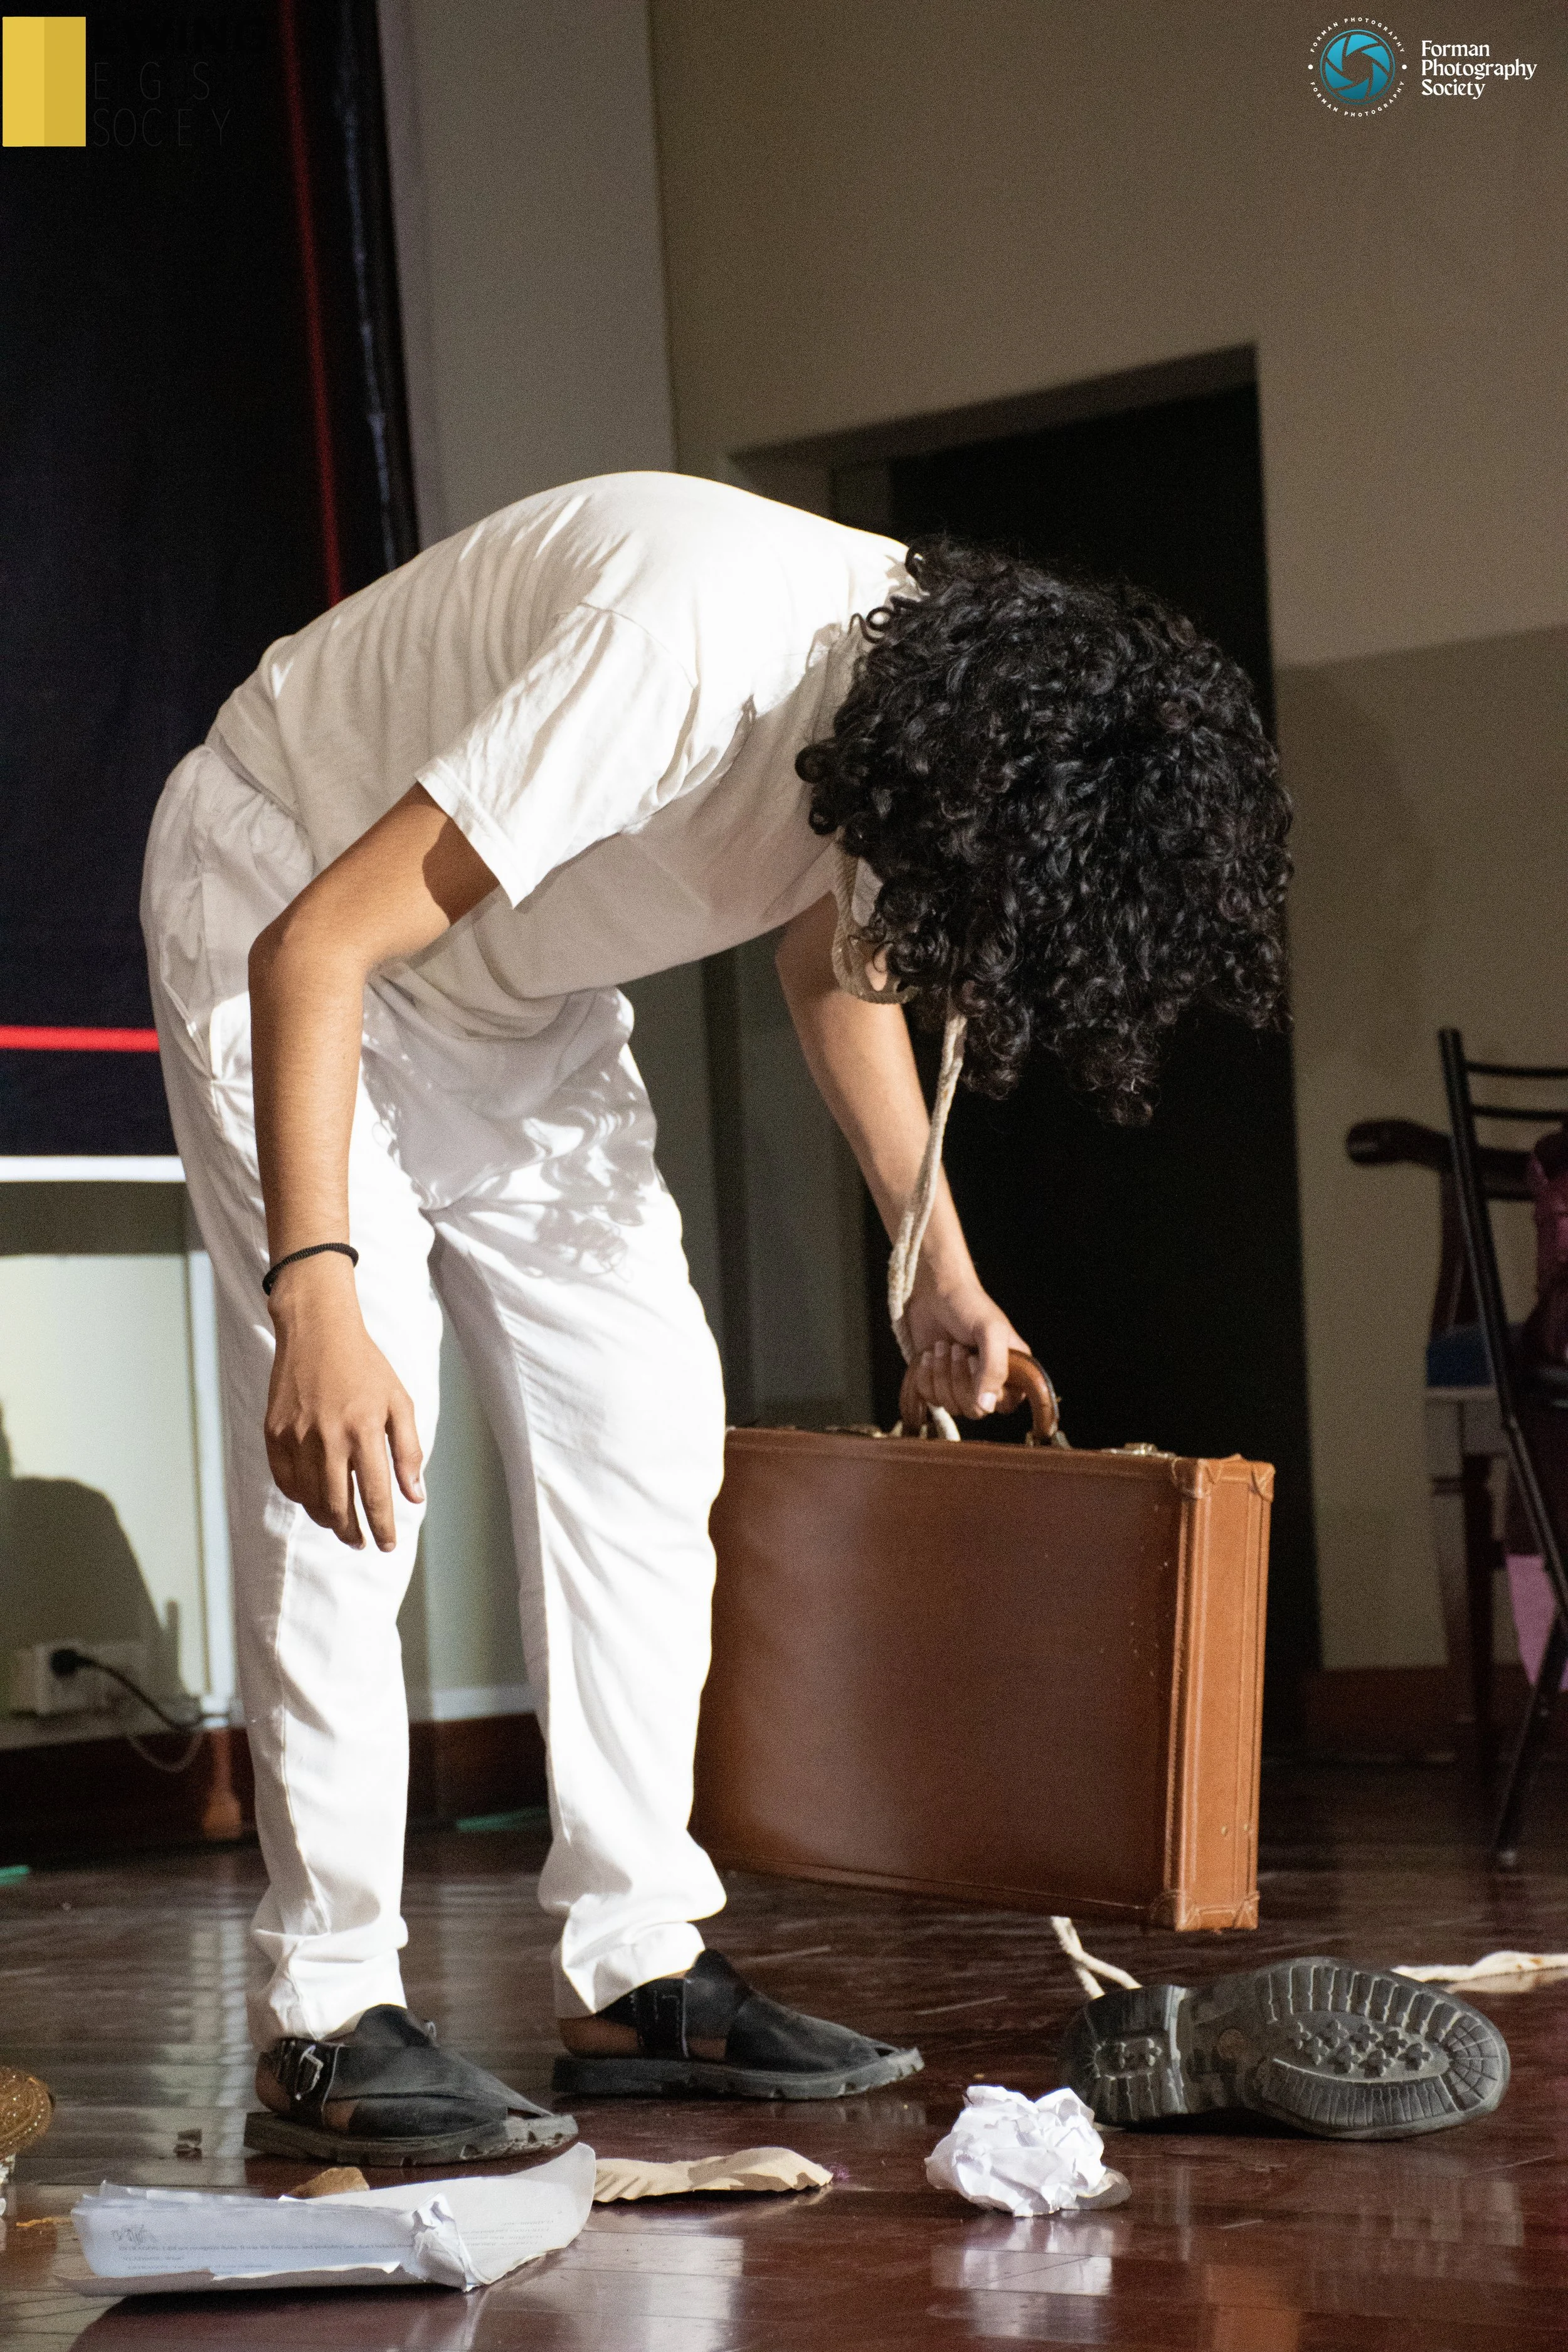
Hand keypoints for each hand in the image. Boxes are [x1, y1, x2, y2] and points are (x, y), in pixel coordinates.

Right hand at [263, 1259, 423, 1550]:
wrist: (317, 1330)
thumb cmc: (366, 1366)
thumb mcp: (399, 1402)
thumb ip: (409, 1451)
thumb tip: (415, 1497)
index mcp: (364, 1430)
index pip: (376, 1495)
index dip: (382, 1526)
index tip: (388, 1545)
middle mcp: (327, 1437)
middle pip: (338, 1506)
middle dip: (353, 1533)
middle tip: (362, 1543)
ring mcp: (296, 1436)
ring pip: (310, 1499)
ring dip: (327, 1519)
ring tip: (341, 1524)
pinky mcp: (274, 1432)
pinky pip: (286, 1481)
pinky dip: (301, 1497)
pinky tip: (315, 1499)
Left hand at [902, 1269, 1031, 1421]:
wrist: (934, 1290)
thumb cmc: (969, 1305)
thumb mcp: (990, 1332)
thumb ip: (994, 1369)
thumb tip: (985, 1407)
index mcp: (1012, 1369)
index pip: (1006, 1405)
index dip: (989, 1390)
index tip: (977, 1360)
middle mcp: (988, 1380)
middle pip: (976, 1411)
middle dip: (960, 1380)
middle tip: (957, 1349)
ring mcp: (961, 1382)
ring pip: (952, 1406)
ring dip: (942, 1375)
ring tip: (943, 1346)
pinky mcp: (937, 1380)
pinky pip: (931, 1399)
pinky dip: (925, 1377)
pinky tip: (929, 1353)